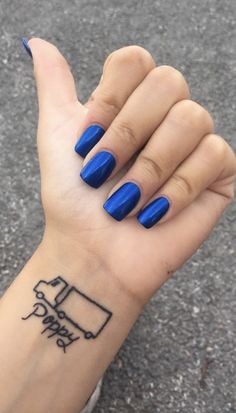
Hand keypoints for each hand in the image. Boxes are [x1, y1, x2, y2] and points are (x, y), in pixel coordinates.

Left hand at [28, 38, 235, 307]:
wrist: (93, 255)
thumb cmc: (73, 201)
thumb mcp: (56, 138)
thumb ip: (54, 87)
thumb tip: (37, 43)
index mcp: (129, 104)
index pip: (136, 62)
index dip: (112, 99)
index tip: (88, 140)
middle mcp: (164, 117)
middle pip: (169, 82)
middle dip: (129, 132)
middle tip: (103, 173)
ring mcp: (193, 145)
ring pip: (194, 118)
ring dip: (151, 166)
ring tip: (127, 201)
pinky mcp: (218, 173)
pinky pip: (216, 155)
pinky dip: (180, 188)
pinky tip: (155, 213)